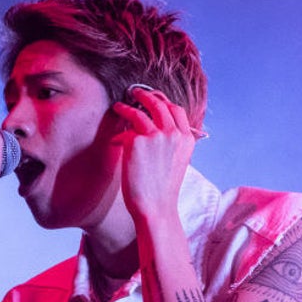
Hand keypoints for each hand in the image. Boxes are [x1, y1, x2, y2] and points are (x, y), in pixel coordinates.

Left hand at [110, 87, 196, 223]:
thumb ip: (172, 142)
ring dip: (127, 106)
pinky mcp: (137, 140)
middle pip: (159, 103)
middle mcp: (174, 133)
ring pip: (140, 110)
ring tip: (119, 107)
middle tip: (134, 94)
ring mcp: (156, 135)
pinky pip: (126, 127)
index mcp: (187, 138)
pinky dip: (119, 129)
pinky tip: (115, 136)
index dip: (163, 101)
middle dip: (145, 95)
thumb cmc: (163, 189)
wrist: (155, 207)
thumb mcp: (178, 162)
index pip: (176, 110)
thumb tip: (156, 127)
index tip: (154, 99)